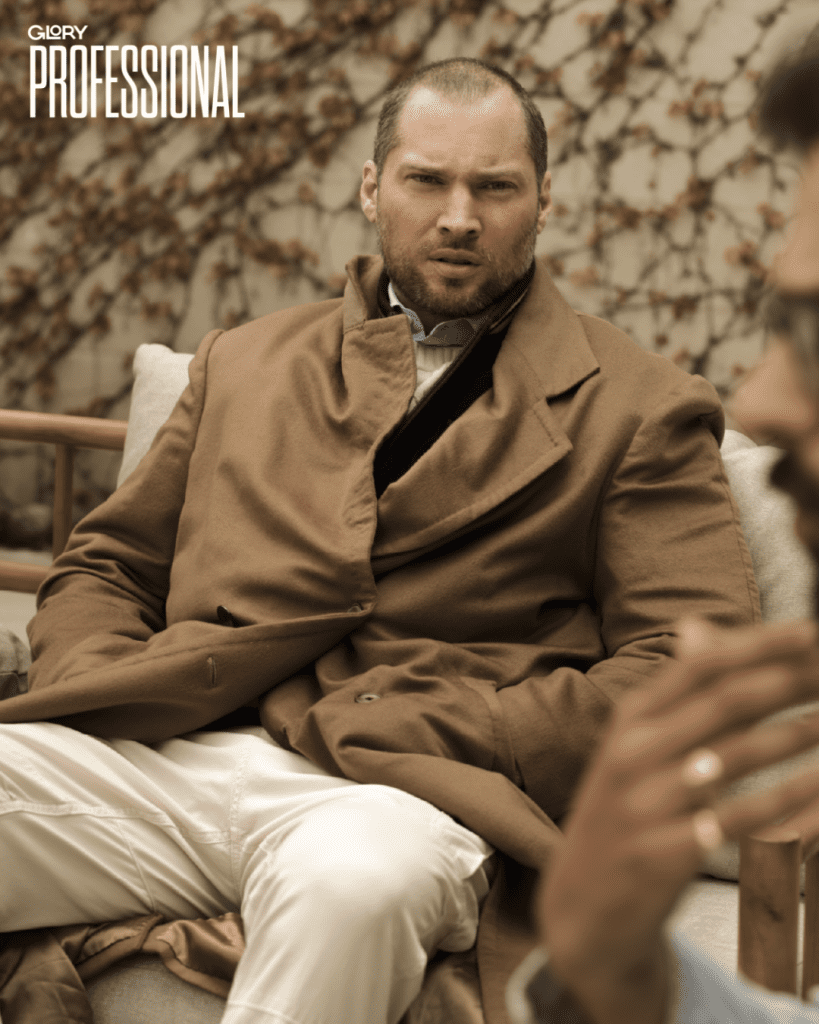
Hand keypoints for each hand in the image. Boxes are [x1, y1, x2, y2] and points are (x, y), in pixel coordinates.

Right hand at [537, 618, 818, 1023]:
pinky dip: (787, 801)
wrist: (580, 905)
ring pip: (737, 756)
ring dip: (798, 735)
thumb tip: (695, 625)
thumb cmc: (623, 813)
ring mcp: (645, 801)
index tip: (811, 632)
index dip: (759, 645)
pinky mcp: (664, 851)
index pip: (700, 665)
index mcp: (629, 719)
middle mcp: (632, 751)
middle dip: (790, 681)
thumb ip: (678, 695)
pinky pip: (739, 819)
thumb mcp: (636, 748)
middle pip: (723, 701)